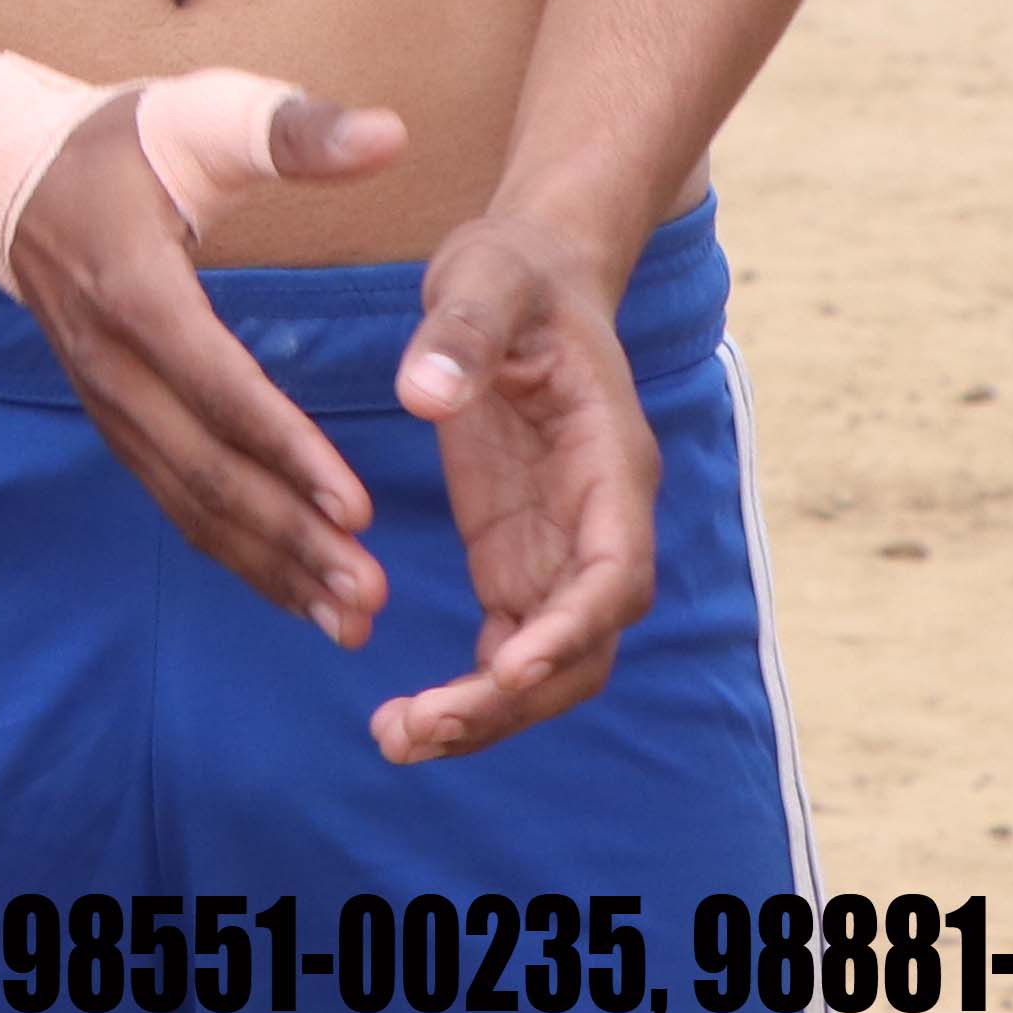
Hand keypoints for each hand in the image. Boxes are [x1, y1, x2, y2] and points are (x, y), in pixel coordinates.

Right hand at [8, 87, 409, 651]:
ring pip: (185, 498)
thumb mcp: (199, 114)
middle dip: (286, 534)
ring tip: (348, 617)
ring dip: (267, 563)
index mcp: (132, 284)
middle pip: (199, 463)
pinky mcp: (113, 419)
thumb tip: (393, 134)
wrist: (8, 176)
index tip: (354, 505)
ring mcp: (104, 397)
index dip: (282, 444)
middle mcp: (109, 357)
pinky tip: (295, 594)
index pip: (211, 379)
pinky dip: (235, 553)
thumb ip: (295, 129)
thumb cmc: (121, 142)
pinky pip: (173, 498)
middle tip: (367, 590)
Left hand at [372, 217, 661, 761]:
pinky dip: (473, 687)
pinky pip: (510, 642)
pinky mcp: (519, 553)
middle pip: (583, 643)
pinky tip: (408, 715)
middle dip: (513, 699)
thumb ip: (459, 334)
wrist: (529, 273)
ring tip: (397, 739)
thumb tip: (422, 394)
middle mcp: (600, 521)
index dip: (571, 628)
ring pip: (549, 659)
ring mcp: (561, 545)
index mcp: (611, 463)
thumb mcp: (485, 280)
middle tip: (418, 729)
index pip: (615, 574)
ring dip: (488, 711)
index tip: (508, 669)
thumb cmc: (515, 273)